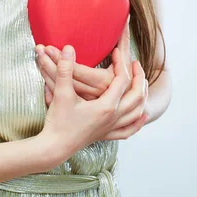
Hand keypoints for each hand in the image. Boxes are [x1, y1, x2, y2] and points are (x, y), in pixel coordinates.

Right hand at [35, 19, 149, 139]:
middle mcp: (113, 118)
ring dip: (142, 96)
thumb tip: (68, 48)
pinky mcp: (106, 135)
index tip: (115, 52)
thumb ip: (65, 69)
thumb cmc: (58, 121)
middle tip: (136, 64)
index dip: (120, 63)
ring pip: (136, 112)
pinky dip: (138, 122)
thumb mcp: (61, 93)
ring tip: (142, 83)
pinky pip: (128, 130)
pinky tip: (142, 116)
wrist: (53, 148)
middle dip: (139, 78)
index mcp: (106, 106)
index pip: (122, 80)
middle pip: (137, 96)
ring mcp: (111, 128)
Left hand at [36, 17, 140, 102]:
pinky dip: (48, 86)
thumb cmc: (126, 77)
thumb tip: (127, 17)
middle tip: (39, 49)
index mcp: (103, 82)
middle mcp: (93, 94)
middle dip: (48, 64)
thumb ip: (124, 39)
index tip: (48, 47)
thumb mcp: (124, 59)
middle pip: (64, 80)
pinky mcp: (77, 105)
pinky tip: (42, 75)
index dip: (60, 60)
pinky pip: (58, 98)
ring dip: (45, 73)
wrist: (125, 102)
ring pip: (59, 89)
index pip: (76, 71)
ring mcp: (83, 102)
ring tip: (38, 57)